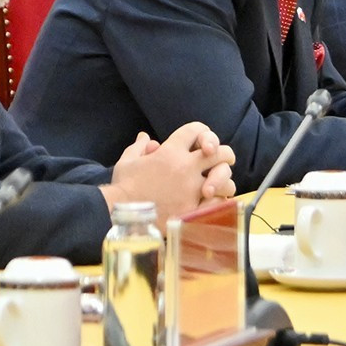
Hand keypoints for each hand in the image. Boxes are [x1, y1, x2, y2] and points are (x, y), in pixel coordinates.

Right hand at [107, 121, 231, 222]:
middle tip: (222, 161)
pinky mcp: (194, 209)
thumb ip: (139, 147)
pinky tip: (213, 203)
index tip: (202, 143)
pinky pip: (218, 202)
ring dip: (224, 181)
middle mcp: (186, 167)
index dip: (202, 133)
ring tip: (218, 187)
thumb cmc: (122, 188)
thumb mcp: (127, 162)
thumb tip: (146, 137)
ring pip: (224, 178)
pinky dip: (219, 201)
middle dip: (224, 155)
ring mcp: (192, 188)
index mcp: (170, 151)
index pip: (196, 130)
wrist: (121, 215)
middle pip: (220, 152)